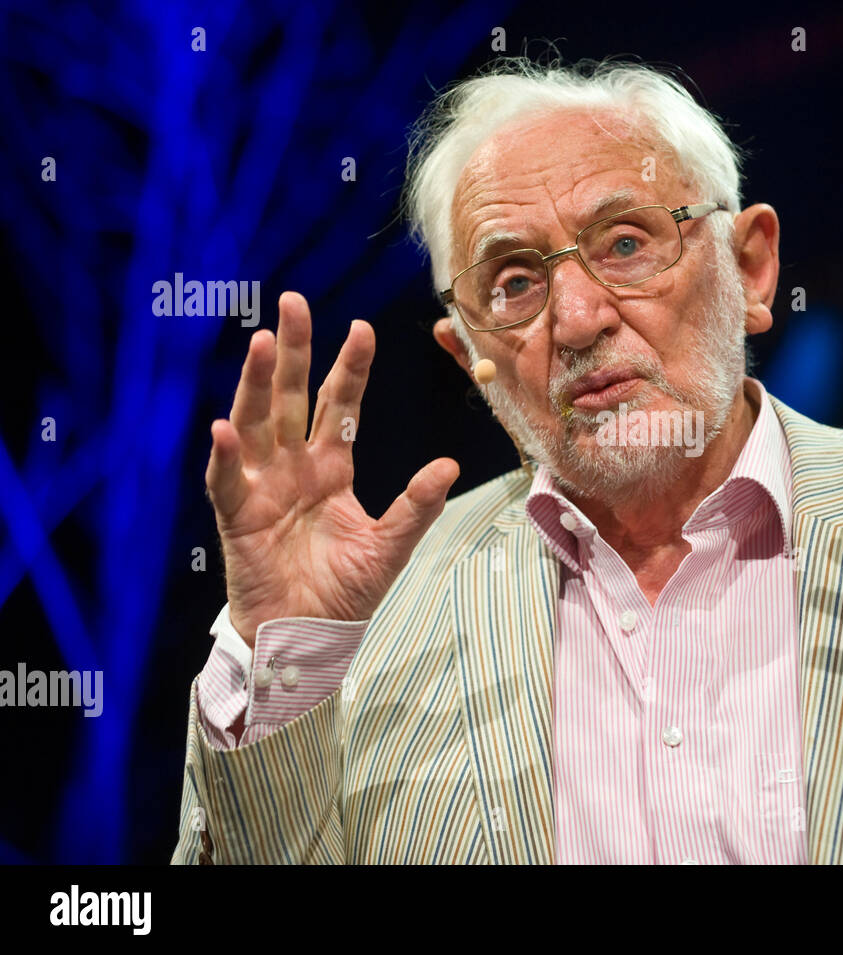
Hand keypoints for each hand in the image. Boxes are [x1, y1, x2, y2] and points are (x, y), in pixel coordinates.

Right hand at [205, 291, 459, 645]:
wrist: (308, 636)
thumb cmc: (344, 592)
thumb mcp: (389, 546)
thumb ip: (416, 506)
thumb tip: (447, 465)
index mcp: (331, 468)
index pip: (339, 405)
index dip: (348, 368)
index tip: (362, 328)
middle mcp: (294, 467)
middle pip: (291, 398)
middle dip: (293, 351)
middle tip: (294, 303)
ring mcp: (262, 487)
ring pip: (257, 424)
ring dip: (257, 385)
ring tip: (261, 343)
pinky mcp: (237, 516)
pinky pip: (227, 481)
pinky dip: (226, 457)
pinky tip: (225, 428)